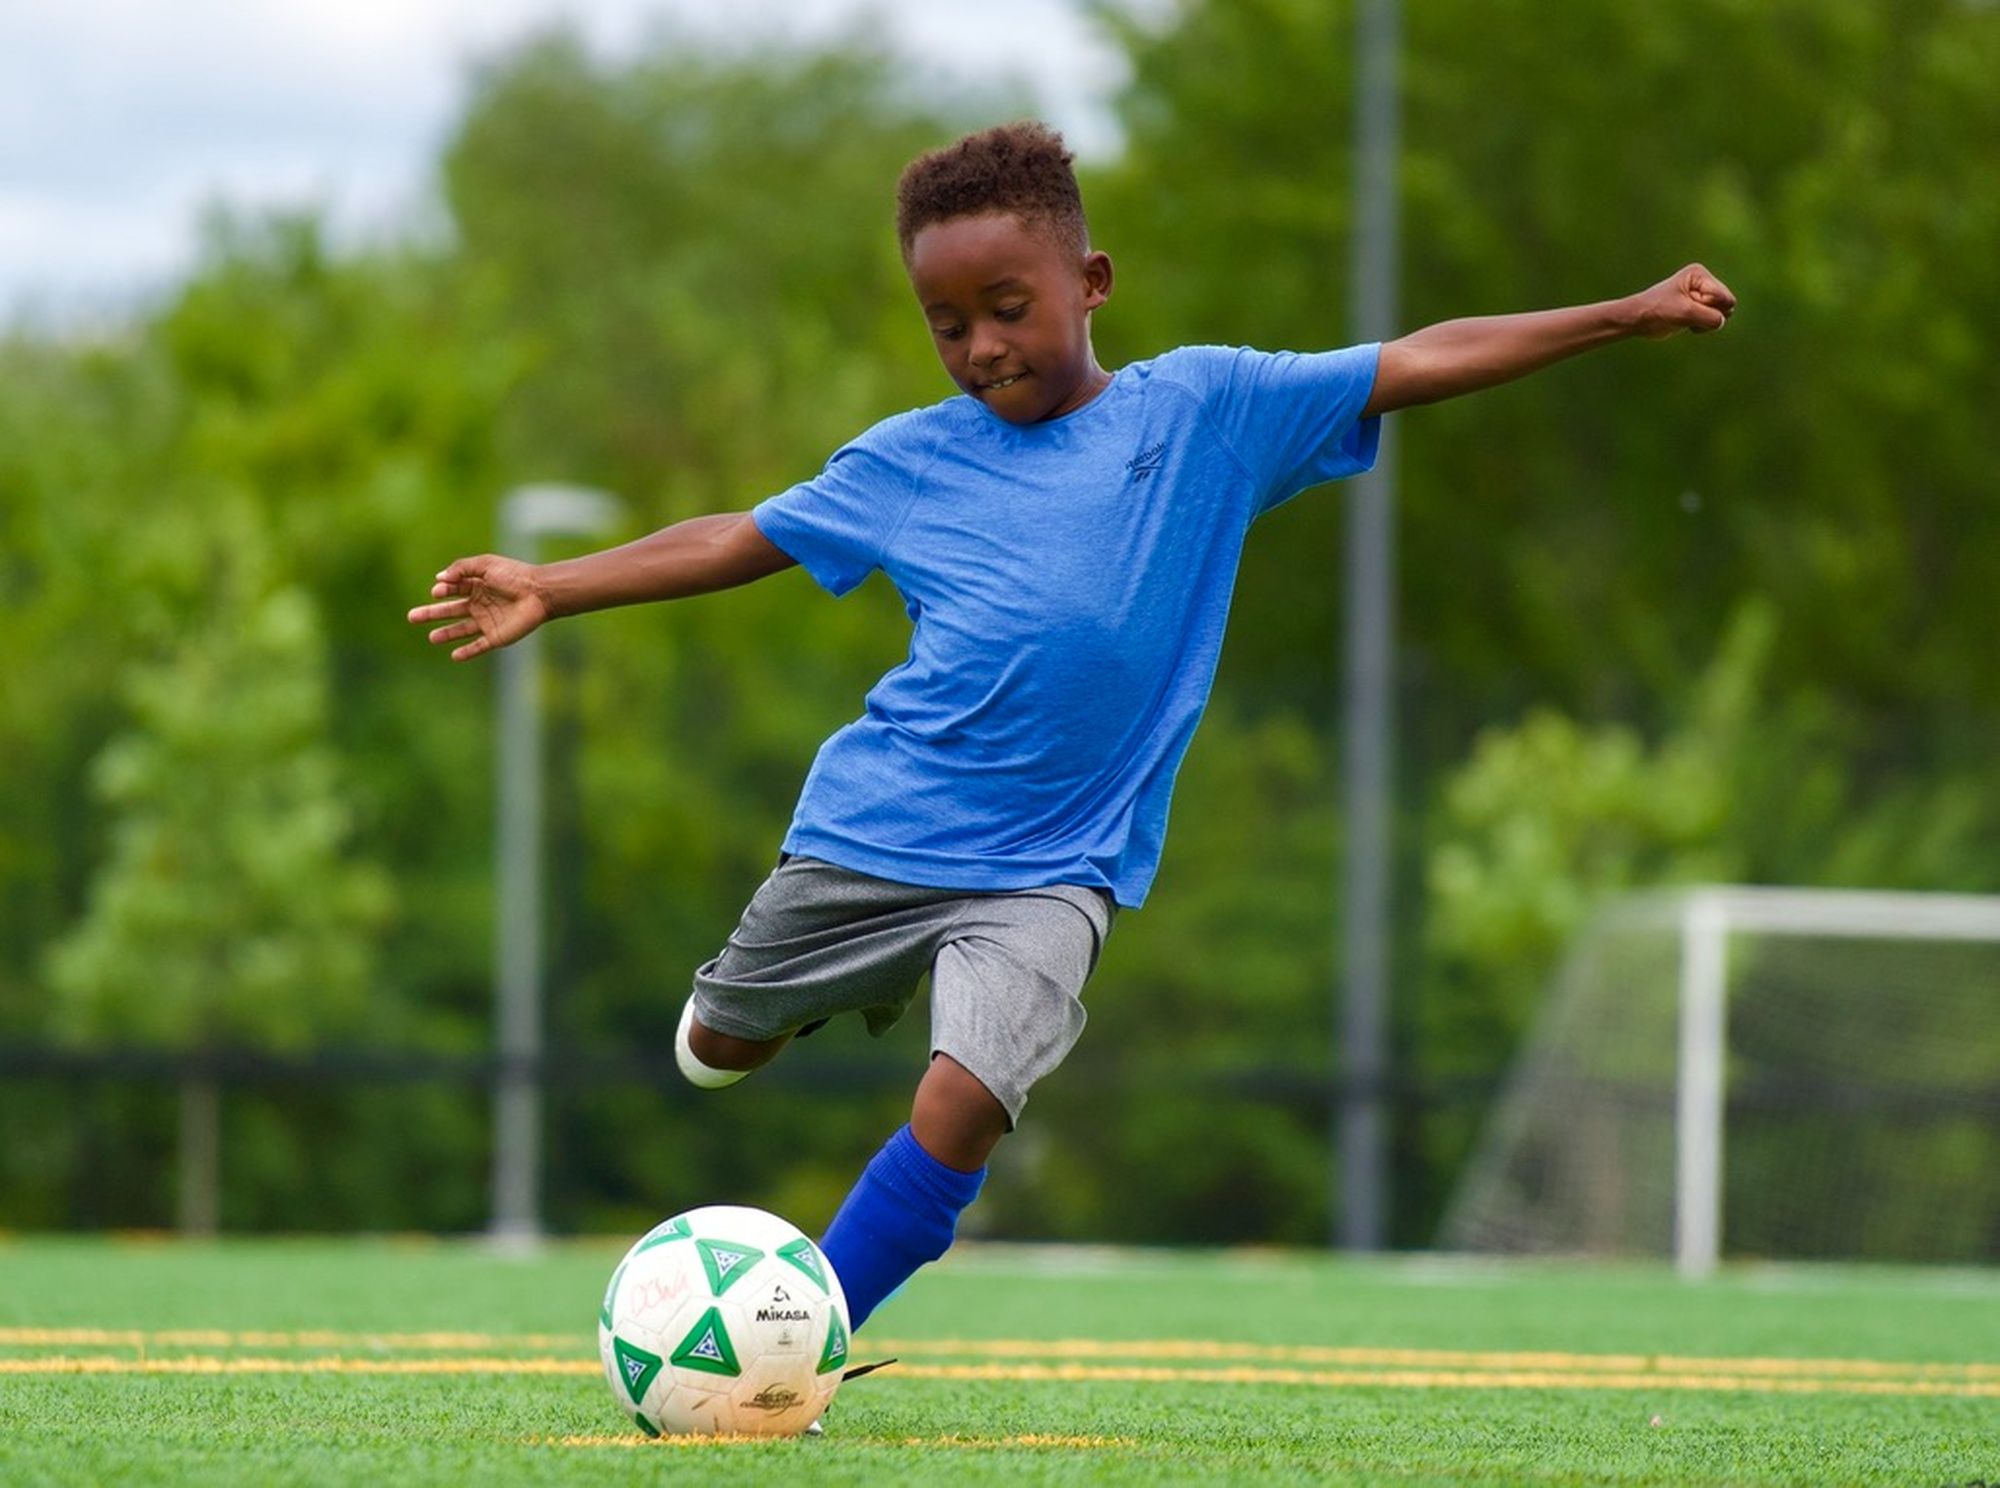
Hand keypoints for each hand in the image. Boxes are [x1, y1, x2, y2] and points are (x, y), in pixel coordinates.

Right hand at [406, 554, 549, 660]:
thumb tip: (438, 579)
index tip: (437, 592)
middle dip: (431, 613)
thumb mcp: (485, 565)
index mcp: (477, 586)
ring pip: (461, 630)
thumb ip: (461, 569)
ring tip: (431, 637)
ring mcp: (488, 621)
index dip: (442, 590)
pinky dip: (467, 652)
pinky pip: (479, 646)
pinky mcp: (496, 636)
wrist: (539, 593)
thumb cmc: (514, 576)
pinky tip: (454, 656)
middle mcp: (480, 604)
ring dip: (446, 634)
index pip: (452, 590)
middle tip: (411, 617)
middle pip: (450, 611)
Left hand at [1632, 264, 1736, 338]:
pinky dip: (1701, 327)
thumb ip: (1710, 317)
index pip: (1724, 297)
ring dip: (1704, 322)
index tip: (1686, 304)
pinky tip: (1685, 323)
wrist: (1638, 320)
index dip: (1708, 307)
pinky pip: (1713, 322)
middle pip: (1726, 305)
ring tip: (1684, 318)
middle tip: (1685, 313)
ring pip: (1721, 315)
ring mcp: (1702, 295)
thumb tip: (1721, 322)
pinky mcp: (1698, 308)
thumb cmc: (1657, 311)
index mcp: (1700, 274)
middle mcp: (1703, 282)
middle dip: (1708, 314)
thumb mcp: (1685, 313)